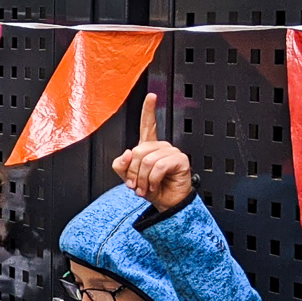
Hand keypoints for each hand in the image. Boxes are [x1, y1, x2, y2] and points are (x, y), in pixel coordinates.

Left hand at [112, 93, 194, 210]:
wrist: (167, 204)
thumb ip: (121, 165)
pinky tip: (156, 185)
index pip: (148, 125)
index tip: (151, 96)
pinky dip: (153, 179)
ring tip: (146, 187)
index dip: (149, 110)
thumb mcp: (129, 178)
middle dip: (134, 172)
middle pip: (137, 151)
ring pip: (147, 160)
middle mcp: (161, 147)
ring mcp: (171, 152)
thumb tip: (127, 153)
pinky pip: (159, 166)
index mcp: (148, 148)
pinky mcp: (180, 160)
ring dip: (143, 179)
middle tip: (137, 185)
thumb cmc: (151, 190)